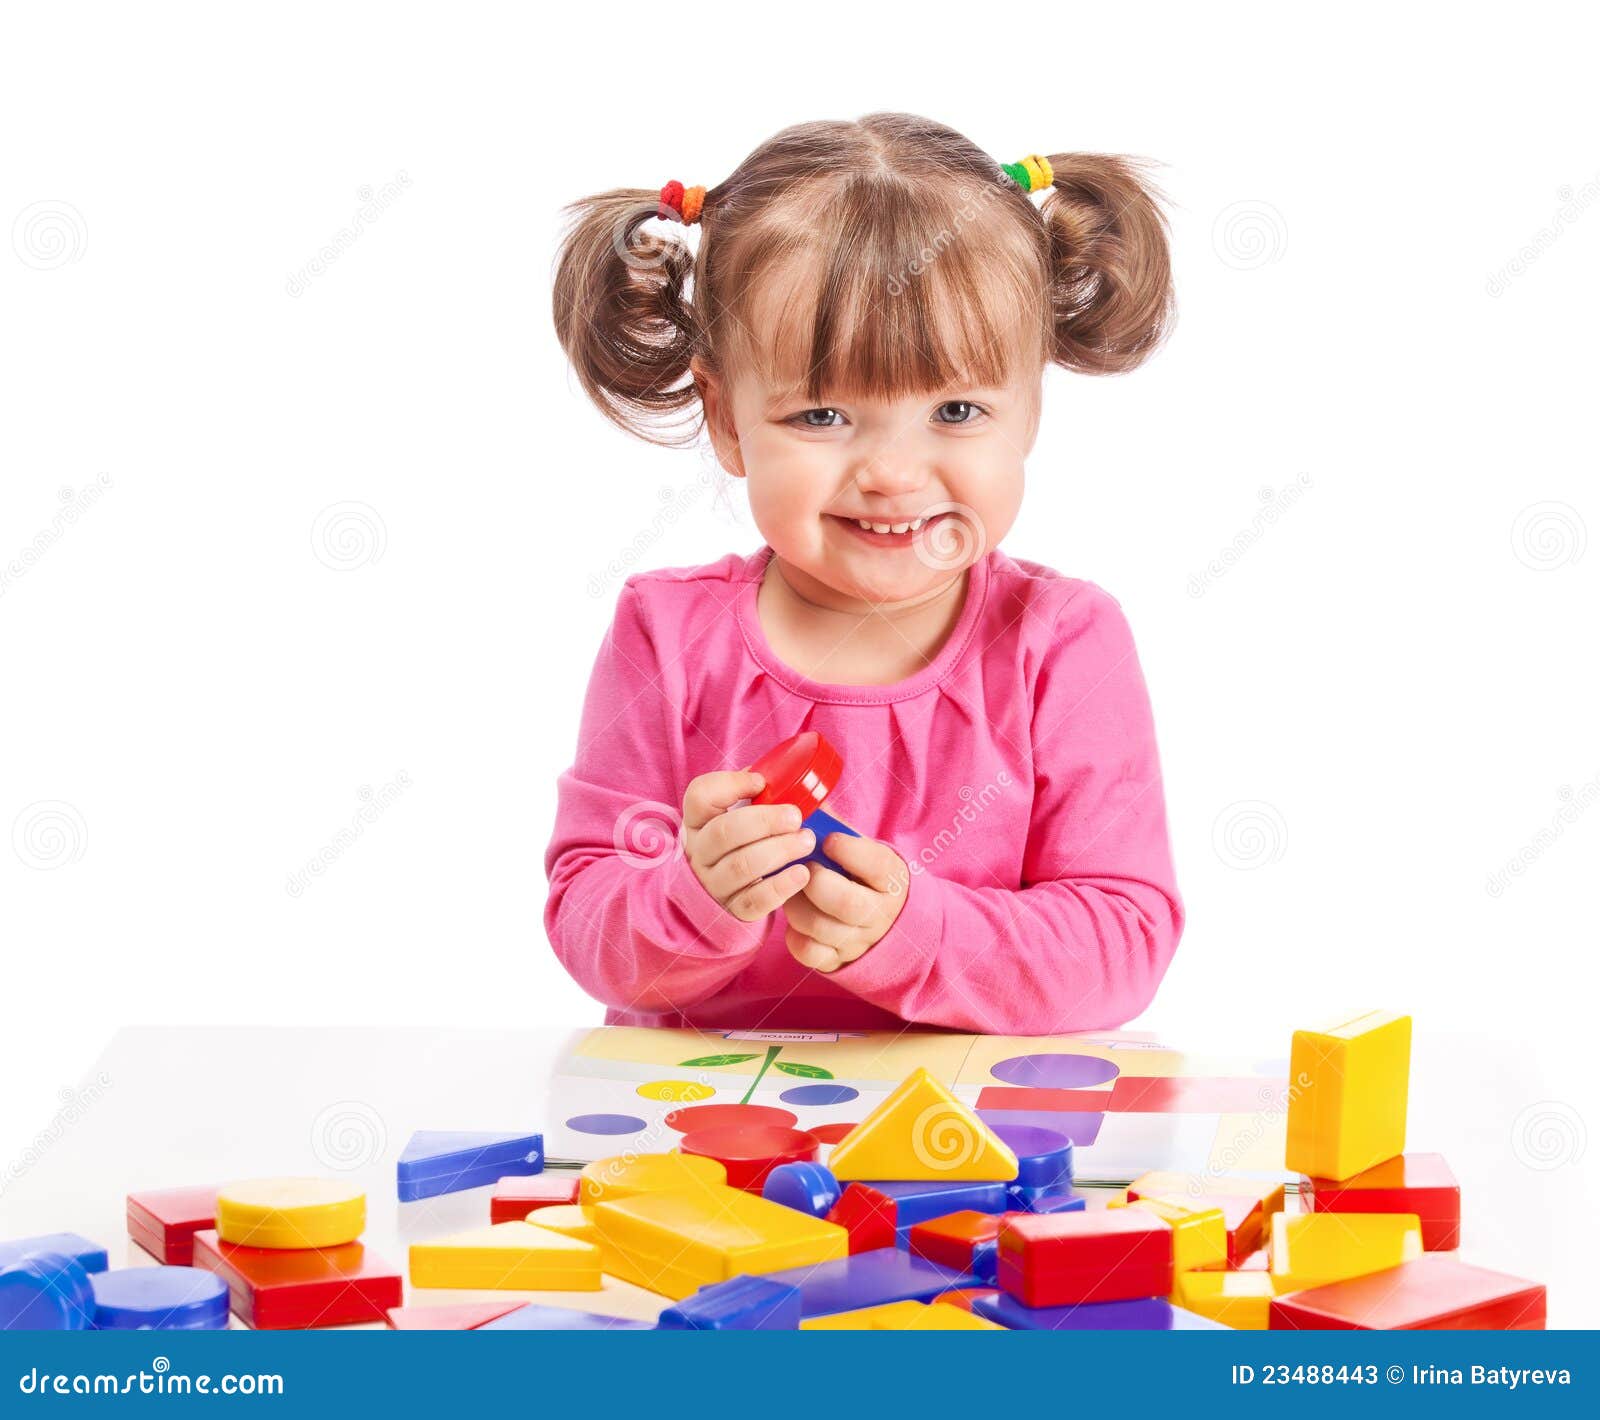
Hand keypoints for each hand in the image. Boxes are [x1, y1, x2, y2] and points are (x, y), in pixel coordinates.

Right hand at [682, 770, 814, 921]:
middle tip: (796, 816)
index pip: (699, 796)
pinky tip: (803, 874)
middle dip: (765, 821)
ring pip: (741, 866)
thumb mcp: (741, 816)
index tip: (760, 782)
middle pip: (724, 832)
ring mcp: (713, 884)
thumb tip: (786, 778)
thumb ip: (758, 797)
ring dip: (779, 850)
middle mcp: (699, 852)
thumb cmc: (745, 843)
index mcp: (699, 821)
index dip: (730, 784)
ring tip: (807, 841)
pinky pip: (755, 900)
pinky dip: (781, 886)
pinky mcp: (733, 910)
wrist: (733, 895)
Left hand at [782, 831, 909, 972]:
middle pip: (847, 903)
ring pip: (820, 927)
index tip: (828, 840)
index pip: (876, 865)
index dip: (848, 850)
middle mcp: (880, 914)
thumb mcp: (864, 850)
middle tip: (803, 867)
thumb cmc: (863, 876)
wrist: (886, 921)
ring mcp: (859, 941)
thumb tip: (806, 802)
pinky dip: (794, 935)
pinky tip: (795, 918)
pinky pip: (809, 953)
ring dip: (795, 904)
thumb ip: (838, 828)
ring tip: (791, 888)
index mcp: (891, 879)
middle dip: (815, 881)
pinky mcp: (838, 960)